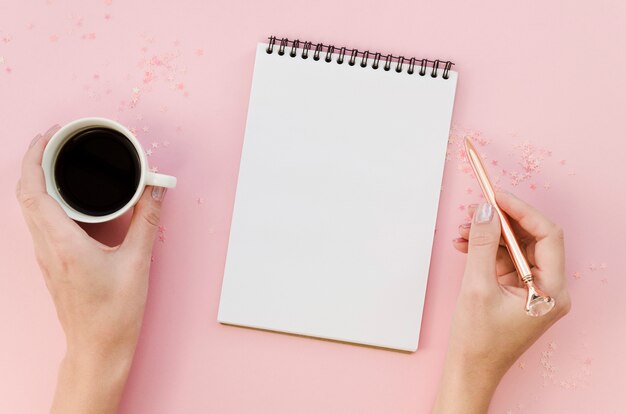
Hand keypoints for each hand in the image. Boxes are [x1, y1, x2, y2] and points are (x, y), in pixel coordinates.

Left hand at [17, 125, 167, 413]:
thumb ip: (146, 221)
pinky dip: (46, 200)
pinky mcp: (52, 262)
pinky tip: (68, 198)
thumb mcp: (138, 263)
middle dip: (33, 160)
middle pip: (24, 194)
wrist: (98, 347)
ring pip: (29, 208)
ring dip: (37, 180)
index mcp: (64, 244)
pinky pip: (40, 222)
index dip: (34, 157)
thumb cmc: (115, 313)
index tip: (49, 136)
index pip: (33, 191)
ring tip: (59, 162)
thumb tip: (155, 189)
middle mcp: (47, 248)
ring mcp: (46, 256)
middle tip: (55, 140)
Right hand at [433, 192, 570, 413]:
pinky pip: (506, 260)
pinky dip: (486, 250)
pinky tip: (466, 245)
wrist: (469, 370)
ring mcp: (534, 290)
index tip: (497, 197)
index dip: (522, 211)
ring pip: (517, 247)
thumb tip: (485, 211)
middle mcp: (549, 288)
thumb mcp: (477, 286)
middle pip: (532, 239)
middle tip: (476, 210)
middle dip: (502, 222)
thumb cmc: (477, 340)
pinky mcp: (518, 291)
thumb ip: (482, 244)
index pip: (548, 235)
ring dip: (490, 235)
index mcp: (551, 290)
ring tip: (464, 231)